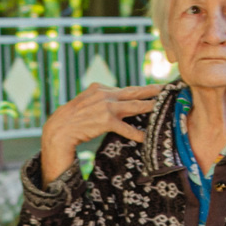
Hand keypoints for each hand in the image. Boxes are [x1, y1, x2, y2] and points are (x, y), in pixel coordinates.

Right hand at [39, 82, 164, 180]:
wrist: (59, 129)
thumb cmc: (73, 119)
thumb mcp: (86, 102)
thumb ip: (101, 99)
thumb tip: (117, 102)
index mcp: (100, 88)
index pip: (125, 89)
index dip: (140, 91)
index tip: (153, 90)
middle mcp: (104, 94)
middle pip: (134, 91)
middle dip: (152, 90)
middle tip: (167, 89)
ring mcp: (106, 106)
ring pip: (135, 106)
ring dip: (151, 107)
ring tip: (163, 108)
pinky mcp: (105, 120)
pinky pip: (126, 128)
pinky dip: (136, 133)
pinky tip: (145, 137)